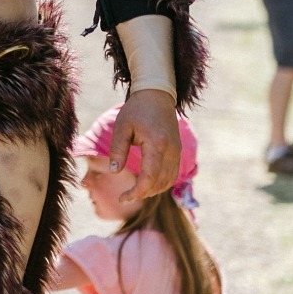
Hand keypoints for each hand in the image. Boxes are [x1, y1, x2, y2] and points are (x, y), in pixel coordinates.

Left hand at [109, 88, 179, 203]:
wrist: (157, 95)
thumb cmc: (136, 109)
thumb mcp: (121, 127)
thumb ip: (118, 150)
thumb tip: (114, 172)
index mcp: (157, 144)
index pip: (150, 177)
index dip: (137, 191)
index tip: (123, 198)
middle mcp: (171, 150)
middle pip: (161, 182)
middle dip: (143, 193)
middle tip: (125, 197)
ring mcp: (177, 151)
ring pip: (169, 180)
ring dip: (153, 190)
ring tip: (134, 192)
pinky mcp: (178, 151)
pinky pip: (173, 173)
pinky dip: (161, 183)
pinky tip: (147, 184)